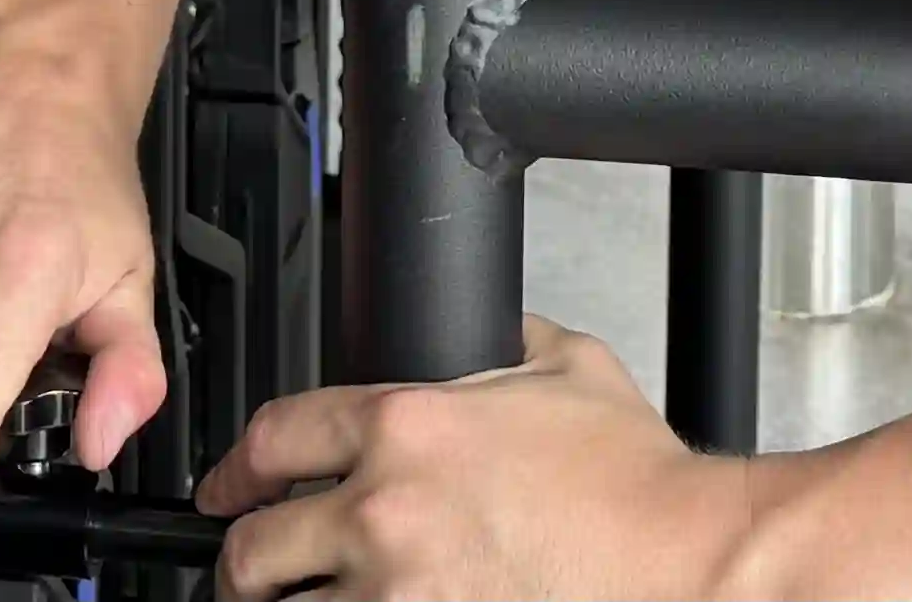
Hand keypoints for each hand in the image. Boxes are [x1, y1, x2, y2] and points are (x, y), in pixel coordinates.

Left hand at [201, 319, 780, 600]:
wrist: (682, 566)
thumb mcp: (571, 368)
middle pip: (254, 545)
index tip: (230, 486)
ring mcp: (395, 591)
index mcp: (408, 425)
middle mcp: (383, 509)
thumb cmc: (639, 484)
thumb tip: (488, 335)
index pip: (275, 436)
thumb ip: (507, 344)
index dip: (235, 468)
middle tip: (252, 566)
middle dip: (244, 558)